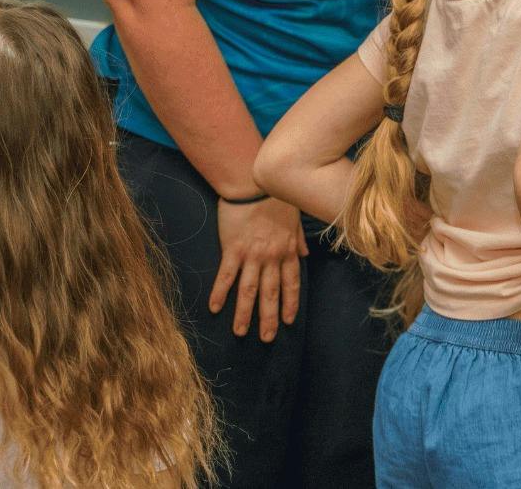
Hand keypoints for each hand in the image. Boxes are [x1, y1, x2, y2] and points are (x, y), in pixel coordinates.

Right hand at [211, 196, 307, 341]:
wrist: (254, 182)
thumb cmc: (275, 197)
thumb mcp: (294, 217)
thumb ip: (298, 238)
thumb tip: (305, 253)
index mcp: (286, 250)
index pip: (291, 283)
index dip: (289, 303)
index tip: (287, 321)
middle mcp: (271, 257)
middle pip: (271, 293)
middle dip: (269, 318)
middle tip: (267, 338)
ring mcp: (251, 255)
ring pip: (249, 290)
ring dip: (245, 313)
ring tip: (241, 333)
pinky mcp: (232, 250)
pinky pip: (226, 276)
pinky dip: (220, 293)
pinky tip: (215, 308)